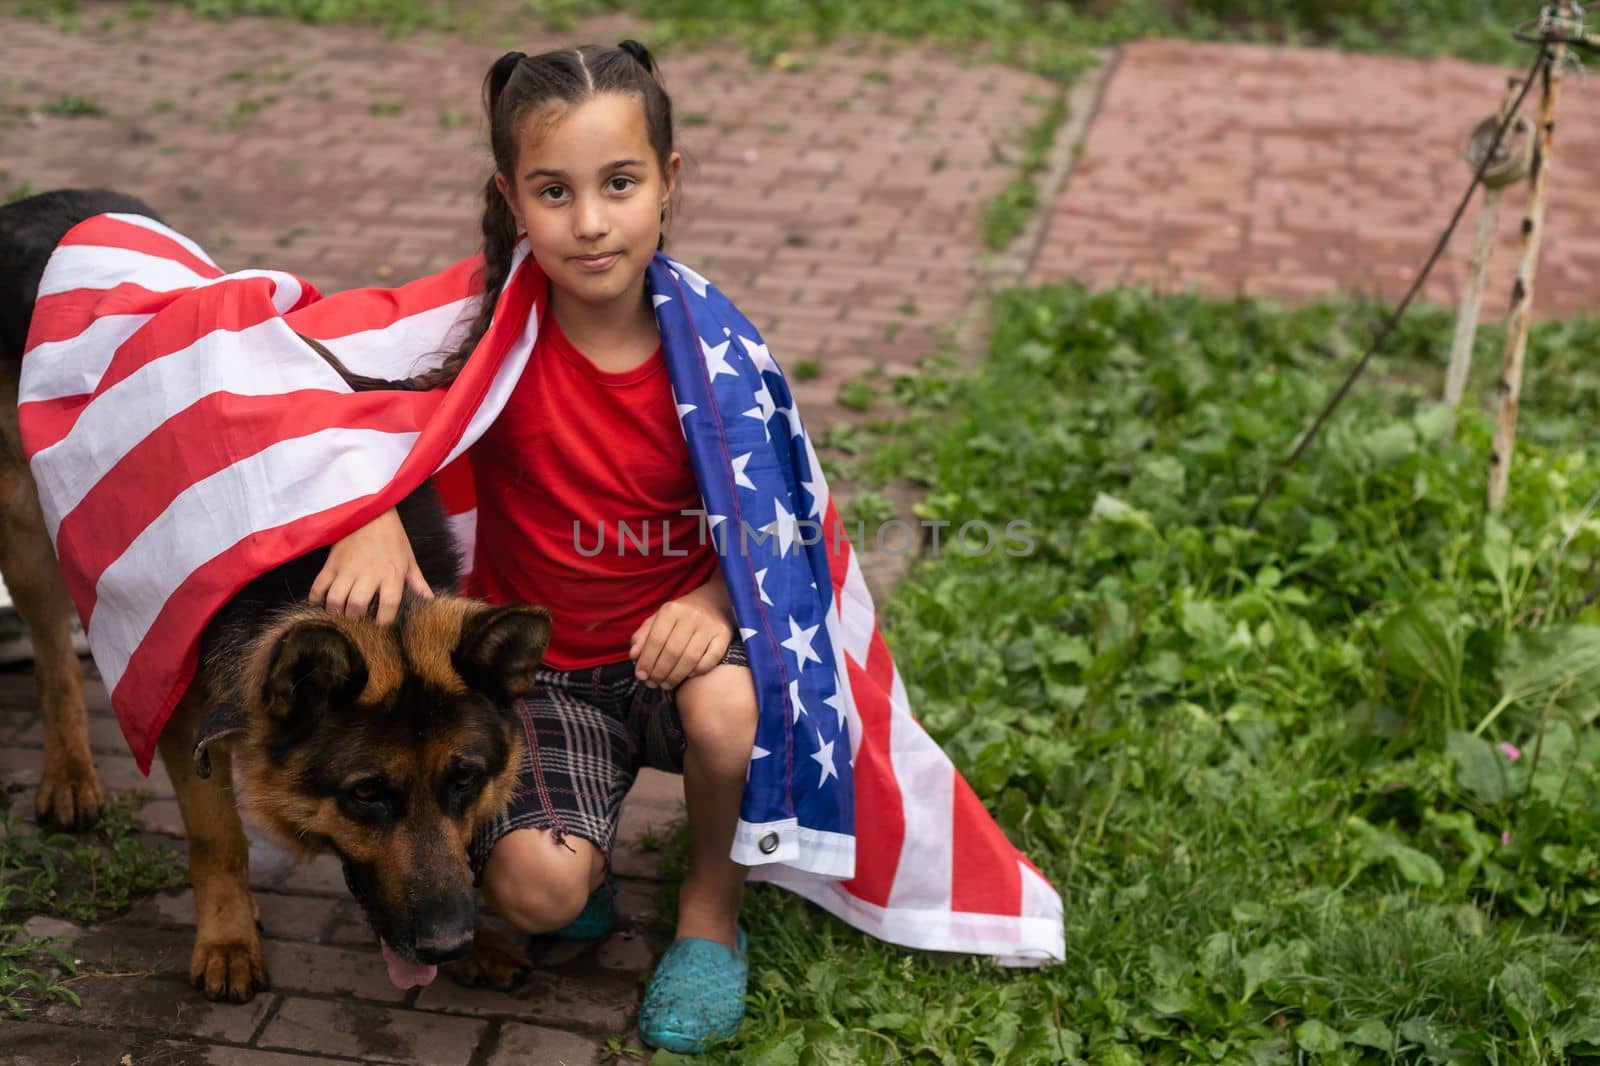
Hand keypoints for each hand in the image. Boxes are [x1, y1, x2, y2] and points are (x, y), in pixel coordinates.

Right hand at [309, 507, 431, 624]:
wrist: (371, 512)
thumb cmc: (393, 539)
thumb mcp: (409, 561)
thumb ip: (418, 585)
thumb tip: (431, 603)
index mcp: (391, 574)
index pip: (389, 605)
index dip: (384, 621)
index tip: (380, 626)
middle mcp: (368, 573)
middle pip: (356, 605)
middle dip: (355, 619)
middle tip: (356, 621)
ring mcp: (347, 568)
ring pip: (335, 599)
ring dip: (336, 611)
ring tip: (340, 614)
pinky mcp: (331, 563)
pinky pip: (318, 586)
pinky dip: (316, 599)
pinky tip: (321, 604)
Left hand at [629, 573, 735, 689]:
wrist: (712, 602)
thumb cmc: (680, 616)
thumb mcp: (658, 619)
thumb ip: (643, 636)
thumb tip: (634, 656)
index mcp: (671, 610)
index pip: (656, 640)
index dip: (647, 661)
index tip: (641, 676)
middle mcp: (691, 616)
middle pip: (672, 652)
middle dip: (659, 672)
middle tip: (653, 684)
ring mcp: (710, 626)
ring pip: (691, 659)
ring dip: (676, 676)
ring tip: (666, 685)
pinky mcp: (724, 635)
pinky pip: (711, 660)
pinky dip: (698, 671)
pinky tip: (688, 676)